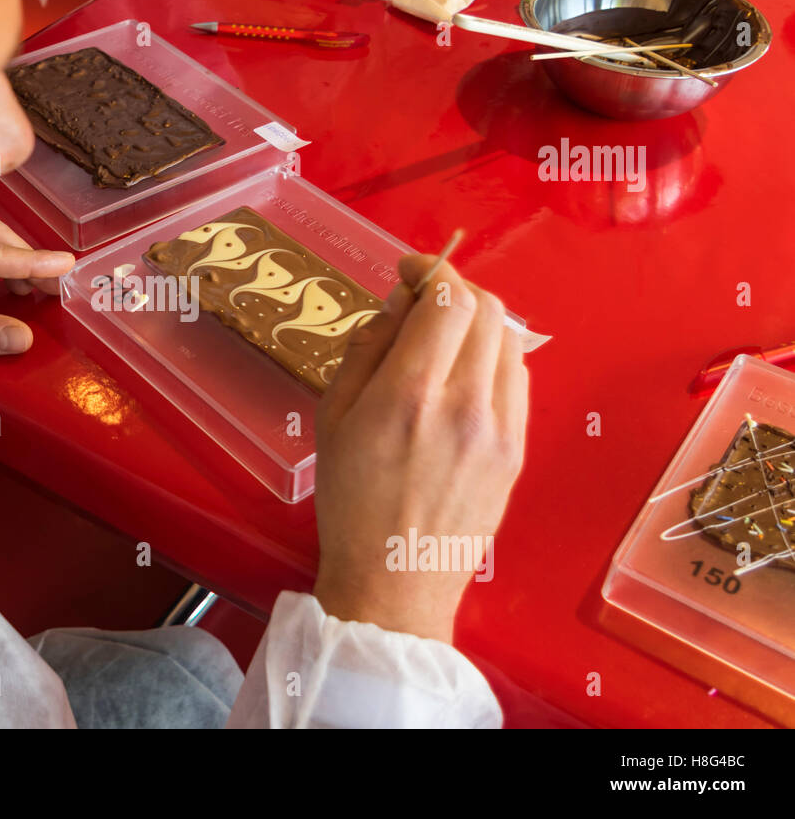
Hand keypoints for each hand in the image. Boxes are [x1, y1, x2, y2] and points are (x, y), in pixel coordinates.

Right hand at [311, 254, 528, 642]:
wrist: (395, 579)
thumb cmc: (350, 501)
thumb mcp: (332, 418)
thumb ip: (366, 349)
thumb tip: (398, 304)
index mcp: (409, 394)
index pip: (448, 299)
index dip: (431, 270)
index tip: (409, 271)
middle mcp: (465, 405)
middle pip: (487, 308)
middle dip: (455, 288)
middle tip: (425, 297)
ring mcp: (501, 428)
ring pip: (509, 338)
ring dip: (478, 320)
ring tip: (443, 335)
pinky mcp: (518, 448)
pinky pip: (516, 377)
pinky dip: (493, 356)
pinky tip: (463, 373)